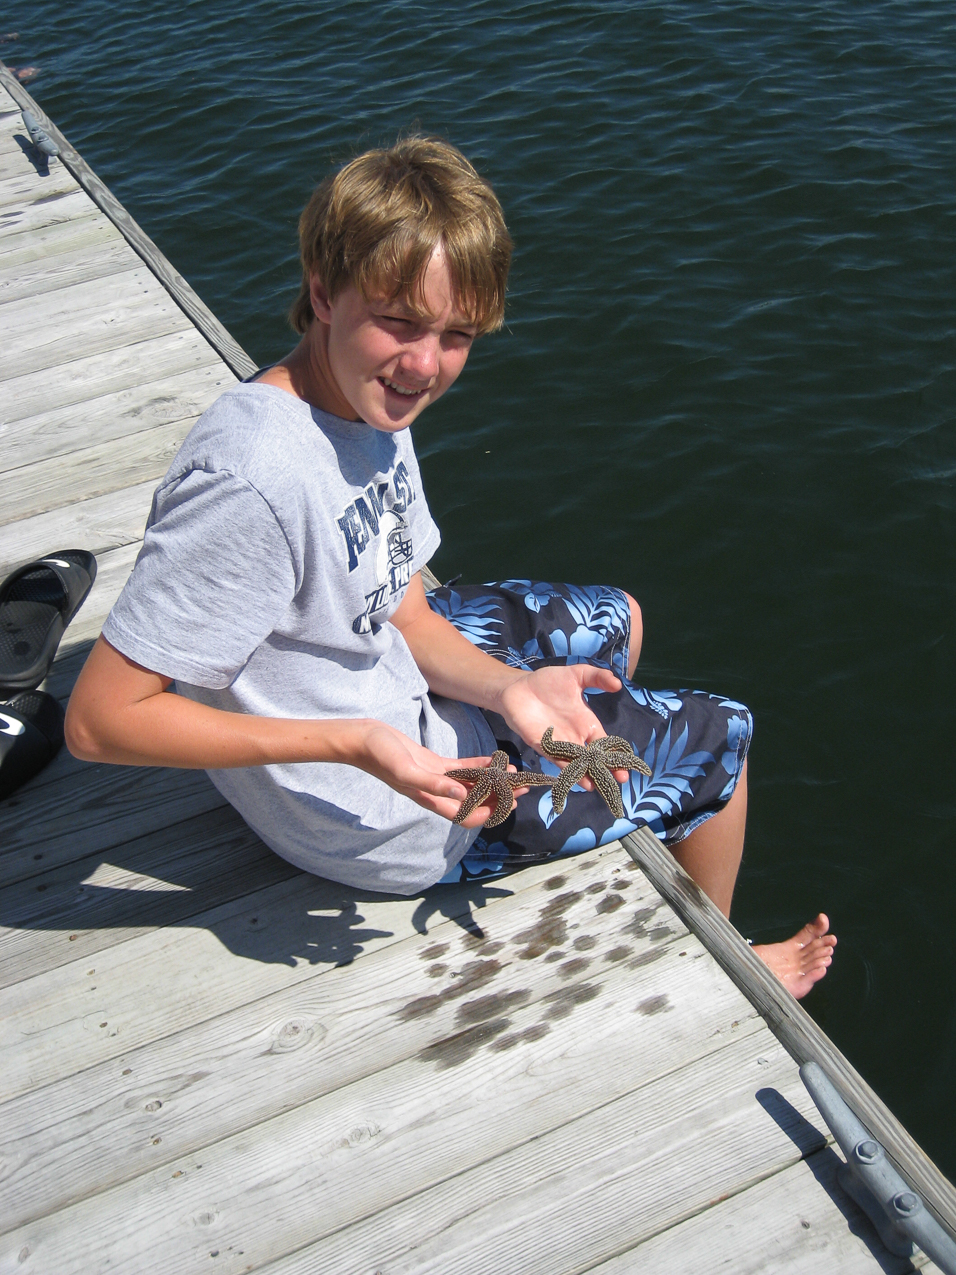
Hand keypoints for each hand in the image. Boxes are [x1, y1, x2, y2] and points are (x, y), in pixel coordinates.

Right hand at [354, 723, 521, 826]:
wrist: (362, 740)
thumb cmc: (379, 755)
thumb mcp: (405, 769)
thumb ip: (432, 783)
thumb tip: (460, 795)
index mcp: (430, 799)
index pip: (467, 816)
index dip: (490, 813)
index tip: (510, 802)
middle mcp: (436, 792)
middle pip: (475, 802)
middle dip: (500, 798)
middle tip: (523, 788)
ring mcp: (435, 778)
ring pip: (471, 786)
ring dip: (493, 782)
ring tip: (513, 774)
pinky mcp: (433, 763)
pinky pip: (462, 769)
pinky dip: (479, 766)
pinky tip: (494, 760)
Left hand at [495, 664, 629, 788]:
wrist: (518, 686)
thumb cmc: (548, 682)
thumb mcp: (576, 675)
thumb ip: (597, 677)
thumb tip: (618, 684)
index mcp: (585, 723)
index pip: (604, 743)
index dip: (616, 755)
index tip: (627, 767)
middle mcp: (574, 736)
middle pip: (593, 758)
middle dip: (605, 769)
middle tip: (619, 781)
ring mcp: (558, 743)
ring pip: (576, 763)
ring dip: (585, 774)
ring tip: (595, 786)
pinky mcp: (541, 744)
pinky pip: (555, 758)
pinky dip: (566, 768)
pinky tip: (575, 778)